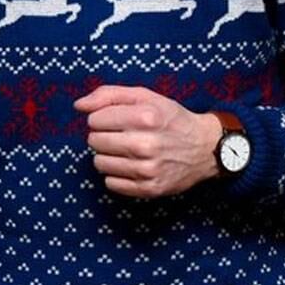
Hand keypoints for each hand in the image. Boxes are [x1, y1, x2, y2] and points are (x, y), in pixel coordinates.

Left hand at [74, 84, 221, 197]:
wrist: (206, 148)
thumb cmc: (171, 119)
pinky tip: (130, 165)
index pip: (95, 120)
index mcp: (146, 117)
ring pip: (100, 163)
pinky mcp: (150, 189)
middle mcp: (147, 144)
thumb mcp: (145, 97)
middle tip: (120, 135)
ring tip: (125, 150)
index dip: (100, 118)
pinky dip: (116, 175)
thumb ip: (108, 95)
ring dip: (107, 156)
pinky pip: (111, 184)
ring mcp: (149, 169)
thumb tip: (79, 105)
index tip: (113, 120)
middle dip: (102, 136)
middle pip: (94, 141)